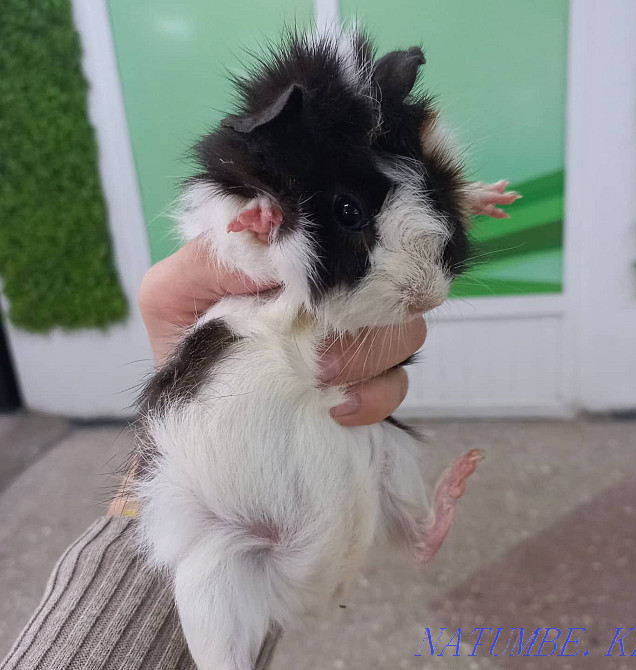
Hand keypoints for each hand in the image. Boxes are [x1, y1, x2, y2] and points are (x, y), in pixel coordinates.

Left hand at [138, 236, 425, 427]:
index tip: (316, 298)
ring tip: (321, 382)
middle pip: (387, 286)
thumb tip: (278, 250)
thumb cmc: (182, 343)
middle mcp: (333, 291)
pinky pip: (396, 384)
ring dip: (367, 361)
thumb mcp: (172, 293)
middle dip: (357, 325)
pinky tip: (335, 409)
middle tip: (316, 357)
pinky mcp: (365, 381)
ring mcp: (355, 335)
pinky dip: (372, 398)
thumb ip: (212, 260)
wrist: (195, 409)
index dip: (346, 263)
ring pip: (406, 332)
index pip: (346, 238)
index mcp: (295, 260)